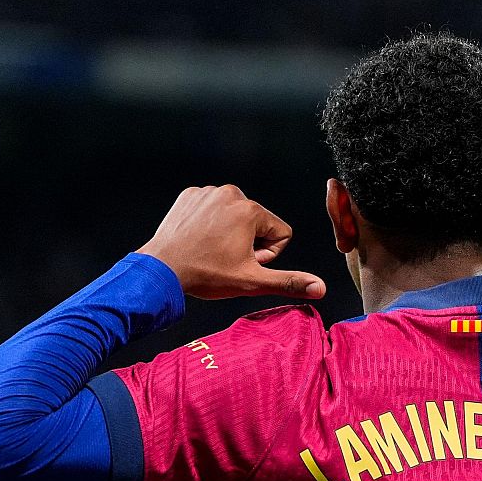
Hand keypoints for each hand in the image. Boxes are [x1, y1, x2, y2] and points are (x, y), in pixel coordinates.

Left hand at [138, 185, 325, 299]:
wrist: (161, 269)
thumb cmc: (206, 274)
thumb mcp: (252, 281)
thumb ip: (289, 282)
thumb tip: (320, 288)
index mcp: (251, 210)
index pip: (282, 233)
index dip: (268, 254)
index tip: (245, 262)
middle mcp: (232, 193)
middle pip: (259, 223)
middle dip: (249, 242)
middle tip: (226, 258)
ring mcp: (208, 192)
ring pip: (235, 216)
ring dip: (230, 234)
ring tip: (211, 250)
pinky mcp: (190, 195)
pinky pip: (213, 209)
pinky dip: (209, 225)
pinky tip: (198, 239)